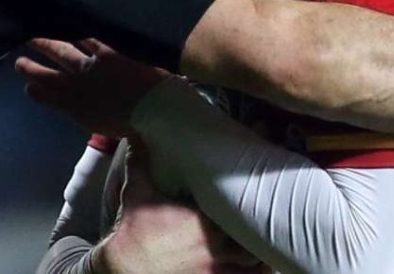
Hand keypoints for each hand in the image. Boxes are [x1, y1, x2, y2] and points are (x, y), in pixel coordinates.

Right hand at [15, 38, 167, 137]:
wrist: (154, 108)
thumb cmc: (136, 124)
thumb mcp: (108, 127)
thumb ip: (93, 117)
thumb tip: (88, 113)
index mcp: (78, 107)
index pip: (50, 98)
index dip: (38, 92)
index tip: (28, 87)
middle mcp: (78, 85)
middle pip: (50, 74)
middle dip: (32, 68)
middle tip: (18, 61)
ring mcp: (91, 65)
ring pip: (63, 51)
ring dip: (47, 43)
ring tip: (34, 35)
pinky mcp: (107, 49)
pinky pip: (88, 37)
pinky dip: (78, 29)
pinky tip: (71, 20)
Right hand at [92, 140, 263, 273]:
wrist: (125, 268)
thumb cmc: (133, 231)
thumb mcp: (135, 191)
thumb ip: (139, 161)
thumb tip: (135, 134)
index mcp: (202, 219)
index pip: (238, 202)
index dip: (252, 193)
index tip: (260, 180)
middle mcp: (215, 245)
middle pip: (253, 234)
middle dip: (261, 223)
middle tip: (268, 210)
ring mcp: (215, 268)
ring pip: (253, 261)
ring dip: (260, 250)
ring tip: (267, 237)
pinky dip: (252, 271)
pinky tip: (257, 264)